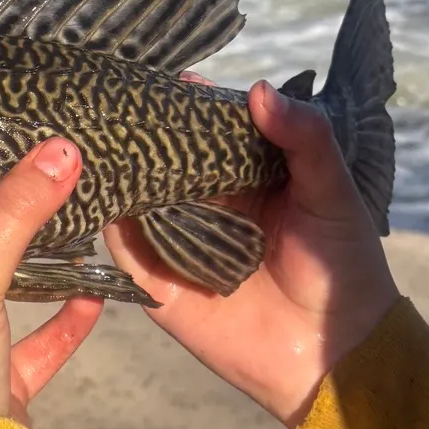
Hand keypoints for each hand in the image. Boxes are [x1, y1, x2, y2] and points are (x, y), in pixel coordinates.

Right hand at [105, 77, 398, 428]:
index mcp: (247, 178)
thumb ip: (304, 138)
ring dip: (115, 170)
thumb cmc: (343, 268)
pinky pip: (126, 247)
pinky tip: (91, 187)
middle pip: (164, 160)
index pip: (207, 131)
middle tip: (107, 97)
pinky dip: (108, 219)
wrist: (334, 355)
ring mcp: (178, 243)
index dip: (185, 104)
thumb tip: (257, 88)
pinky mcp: (159, 284)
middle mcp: (207, 205)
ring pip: (136, 197)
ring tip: (86, 133)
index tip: (158, 74)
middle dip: (138, 132)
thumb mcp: (332, 192)